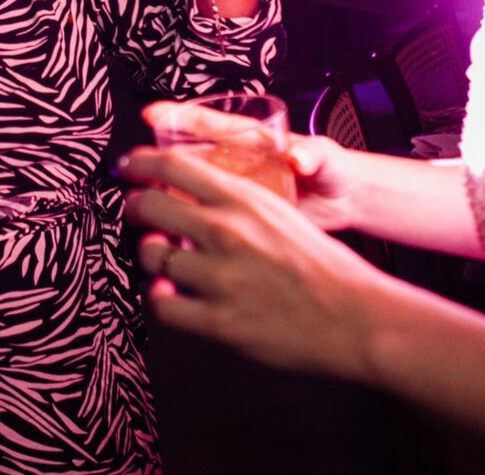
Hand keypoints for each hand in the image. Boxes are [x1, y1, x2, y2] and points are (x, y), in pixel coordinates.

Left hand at [120, 142, 395, 380]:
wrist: (356, 318)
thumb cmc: (325, 267)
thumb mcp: (283, 212)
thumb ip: (239, 202)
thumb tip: (197, 195)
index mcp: (244, 199)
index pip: (172, 166)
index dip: (139, 163)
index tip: (128, 168)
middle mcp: (226, 232)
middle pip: (147, 205)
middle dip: (133, 208)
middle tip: (135, 213)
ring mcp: (220, 277)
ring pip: (151, 255)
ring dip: (149, 256)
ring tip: (160, 259)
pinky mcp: (219, 321)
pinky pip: (162, 305)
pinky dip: (158, 298)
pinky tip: (168, 294)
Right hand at [139, 100, 362, 232]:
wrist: (344, 205)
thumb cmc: (334, 171)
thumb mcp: (325, 158)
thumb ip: (313, 155)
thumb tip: (301, 158)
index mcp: (250, 141)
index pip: (208, 125)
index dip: (178, 117)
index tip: (150, 114)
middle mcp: (234, 164)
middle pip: (187, 159)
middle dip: (157, 160)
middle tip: (133, 166)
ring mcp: (233, 193)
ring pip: (190, 192)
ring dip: (167, 196)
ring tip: (143, 204)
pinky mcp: (237, 221)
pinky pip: (205, 222)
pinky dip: (188, 228)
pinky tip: (172, 239)